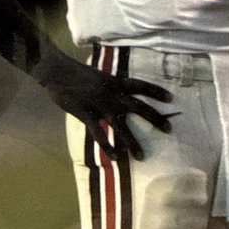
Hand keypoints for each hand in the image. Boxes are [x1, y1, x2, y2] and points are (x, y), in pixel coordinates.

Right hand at [31, 45, 172, 160]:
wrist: (58, 71)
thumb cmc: (78, 73)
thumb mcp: (101, 75)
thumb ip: (111, 86)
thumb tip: (121, 94)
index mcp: (116, 81)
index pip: (141, 86)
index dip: (156, 91)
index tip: (171, 98)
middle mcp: (112, 93)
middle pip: (138, 107)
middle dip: (155, 118)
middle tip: (169, 128)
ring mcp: (100, 105)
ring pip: (121, 126)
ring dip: (132, 142)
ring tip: (141, 156)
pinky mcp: (86, 114)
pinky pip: (99, 134)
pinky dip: (107, 147)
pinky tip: (115, 157)